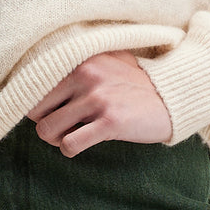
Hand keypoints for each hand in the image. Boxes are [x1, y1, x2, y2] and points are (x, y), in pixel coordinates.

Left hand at [28, 50, 172, 154]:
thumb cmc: (137, 83)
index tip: (54, 110)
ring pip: (47, 130)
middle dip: (45, 123)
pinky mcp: (110, 122)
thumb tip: (49, 74)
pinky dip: (70, 150)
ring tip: (72, 136)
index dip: (40, 104)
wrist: (174, 96)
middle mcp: (86, 74)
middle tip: (63, 127)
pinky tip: (83, 145)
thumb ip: (81, 62)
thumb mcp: (110, 60)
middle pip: (35, 110)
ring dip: (56, 139)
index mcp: (81, 59)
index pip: (35, 85)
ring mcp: (98, 98)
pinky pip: (69, 144)